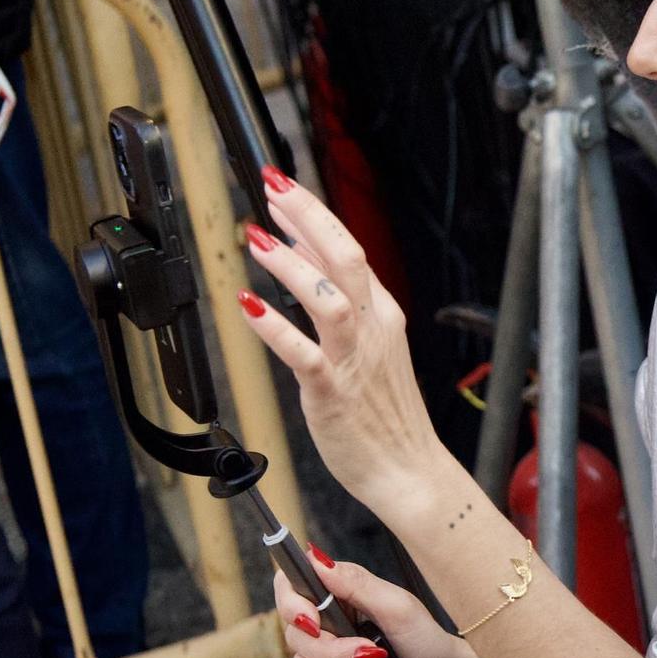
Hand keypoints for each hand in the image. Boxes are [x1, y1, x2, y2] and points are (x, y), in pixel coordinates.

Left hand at [238, 170, 449, 518]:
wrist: (409, 470)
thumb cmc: (386, 414)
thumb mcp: (370, 347)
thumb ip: (341, 303)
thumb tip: (306, 259)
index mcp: (382, 314)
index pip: (349, 250)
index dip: (314, 215)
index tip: (281, 189)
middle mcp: (371, 328)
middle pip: (345, 256)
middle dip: (307, 216)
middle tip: (271, 187)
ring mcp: (354, 359)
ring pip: (327, 297)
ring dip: (290, 264)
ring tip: (256, 239)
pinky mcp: (333, 392)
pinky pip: (303, 354)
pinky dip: (274, 328)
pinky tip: (247, 307)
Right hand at [275, 552, 478, 657]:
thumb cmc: (428, 641)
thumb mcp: (398, 607)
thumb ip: (357, 584)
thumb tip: (318, 558)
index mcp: (338, 597)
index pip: (288, 590)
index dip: (292, 606)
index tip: (315, 621)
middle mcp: (325, 627)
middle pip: (296, 641)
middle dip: (336, 656)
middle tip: (375, 655)